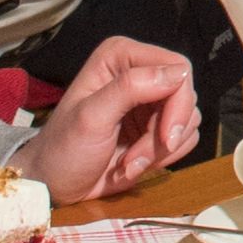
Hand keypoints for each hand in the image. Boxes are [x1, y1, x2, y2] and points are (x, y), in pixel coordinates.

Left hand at [14, 38, 198, 202]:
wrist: (55, 185)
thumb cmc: (63, 149)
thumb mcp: (91, 117)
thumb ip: (130, 88)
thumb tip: (178, 74)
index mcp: (121, 58)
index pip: (178, 69)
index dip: (178, 103)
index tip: (165, 137)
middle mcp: (140, 73)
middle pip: (186, 96)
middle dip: (164, 134)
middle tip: (135, 157)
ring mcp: (150, 102)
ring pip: (188, 120)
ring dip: (159, 150)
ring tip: (127, 162)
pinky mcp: (156, 128)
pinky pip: (185, 138)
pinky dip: (162, 158)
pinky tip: (132, 165)